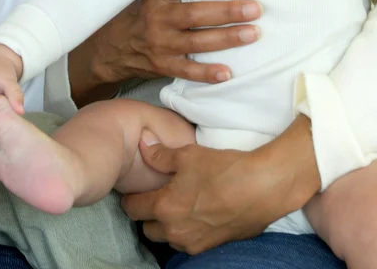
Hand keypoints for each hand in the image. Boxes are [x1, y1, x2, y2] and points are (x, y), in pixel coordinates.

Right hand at [69, 0, 261, 102]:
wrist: (110, 47)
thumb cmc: (140, 12)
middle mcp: (157, 19)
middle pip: (194, 14)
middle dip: (226, 11)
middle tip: (255, 7)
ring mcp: (161, 44)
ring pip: (196, 42)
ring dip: (227, 38)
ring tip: (253, 33)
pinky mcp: (164, 66)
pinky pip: (187, 71)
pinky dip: (207, 73)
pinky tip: (228, 73)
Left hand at [122, 118, 319, 253]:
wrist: (262, 188)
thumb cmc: (223, 169)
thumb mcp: (187, 155)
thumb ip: (160, 155)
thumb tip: (143, 145)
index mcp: (165, 207)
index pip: (133, 209)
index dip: (130, 197)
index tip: (134, 188)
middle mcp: (176, 230)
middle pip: (147, 229)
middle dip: (147, 215)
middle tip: (156, 196)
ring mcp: (195, 242)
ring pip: (168, 238)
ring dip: (167, 225)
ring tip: (177, 205)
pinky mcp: (213, 246)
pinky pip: (189, 243)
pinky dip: (186, 231)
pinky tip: (196, 214)